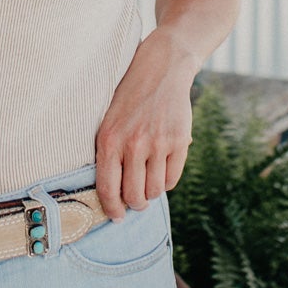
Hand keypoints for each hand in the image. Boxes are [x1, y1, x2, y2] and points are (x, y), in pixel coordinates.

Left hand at [94, 29, 194, 218]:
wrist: (160, 70)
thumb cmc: (129, 100)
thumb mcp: (108, 122)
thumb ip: (108, 154)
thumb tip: (110, 195)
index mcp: (109, 140)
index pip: (107, 188)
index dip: (112, 209)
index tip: (116, 216)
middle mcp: (133, 144)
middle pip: (133, 196)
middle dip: (134, 204)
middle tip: (135, 202)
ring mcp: (158, 144)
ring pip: (154, 190)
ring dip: (150, 193)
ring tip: (147, 183)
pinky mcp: (179, 141)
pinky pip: (172, 179)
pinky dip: (166, 182)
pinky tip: (161, 172)